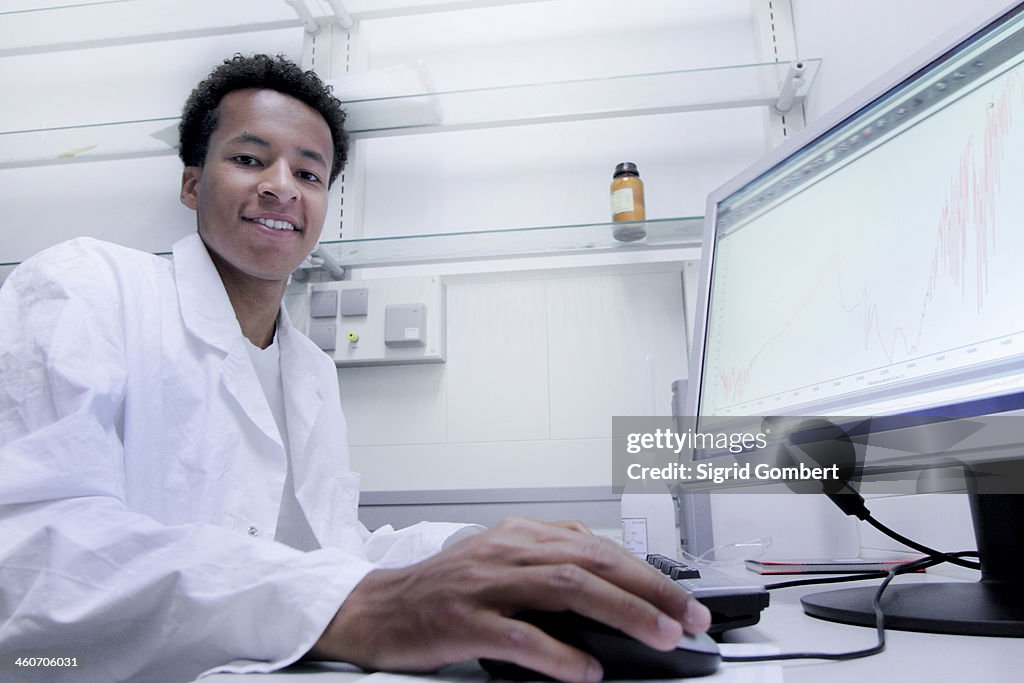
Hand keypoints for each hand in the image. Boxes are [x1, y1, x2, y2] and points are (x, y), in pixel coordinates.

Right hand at [309, 517, 710, 681]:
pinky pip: (520, 637)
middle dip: (650, 590)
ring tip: (660, 636)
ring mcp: (483, 585)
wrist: (375, 608)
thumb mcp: (499, 563)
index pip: (598, 546)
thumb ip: (548, 565)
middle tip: (690, 618)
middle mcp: (506, 551)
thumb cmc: (442, 591)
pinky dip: (560, 655)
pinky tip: (589, 671)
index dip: (647, 573)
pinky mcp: (462, 622)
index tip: (683, 601)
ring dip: (622, 613)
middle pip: (592, 561)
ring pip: (567, 589)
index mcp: (519, 535)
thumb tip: (611, 585)